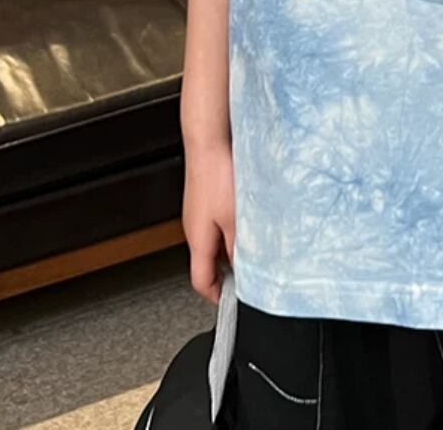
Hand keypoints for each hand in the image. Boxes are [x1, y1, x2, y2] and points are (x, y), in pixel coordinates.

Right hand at [183, 139, 235, 304]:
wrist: (208, 141)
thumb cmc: (217, 176)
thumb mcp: (235, 219)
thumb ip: (238, 247)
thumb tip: (244, 267)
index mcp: (198, 241)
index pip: (201, 282)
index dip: (216, 296)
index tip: (231, 301)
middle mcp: (192, 229)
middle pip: (206, 263)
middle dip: (226, 272)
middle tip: (248, 272)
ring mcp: (195, 214)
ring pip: (211, 243)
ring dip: (229, 248)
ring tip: (250, 244)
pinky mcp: (202, 199)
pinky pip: (213, 224)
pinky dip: (227, 230)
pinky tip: (243, 220)